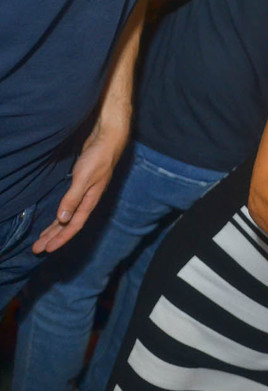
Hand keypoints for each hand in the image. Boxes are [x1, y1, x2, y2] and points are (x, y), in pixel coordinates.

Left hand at [32, 117, 129, 253]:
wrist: (108, 141)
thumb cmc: (98, 158)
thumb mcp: (83, 178)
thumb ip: (73, 199)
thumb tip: (62, 219)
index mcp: (89, 201)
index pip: (74, 225)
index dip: (60, 238)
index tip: (47, 249)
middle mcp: (87, 201)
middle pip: (69, 224)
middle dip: (53, 237)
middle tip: (37, 249)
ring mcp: (84, 194)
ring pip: (67, 217)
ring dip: (54, 229)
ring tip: (42, 239)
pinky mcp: (80, 186)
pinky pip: (67, 207)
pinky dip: (59, 216)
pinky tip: (54, 219)